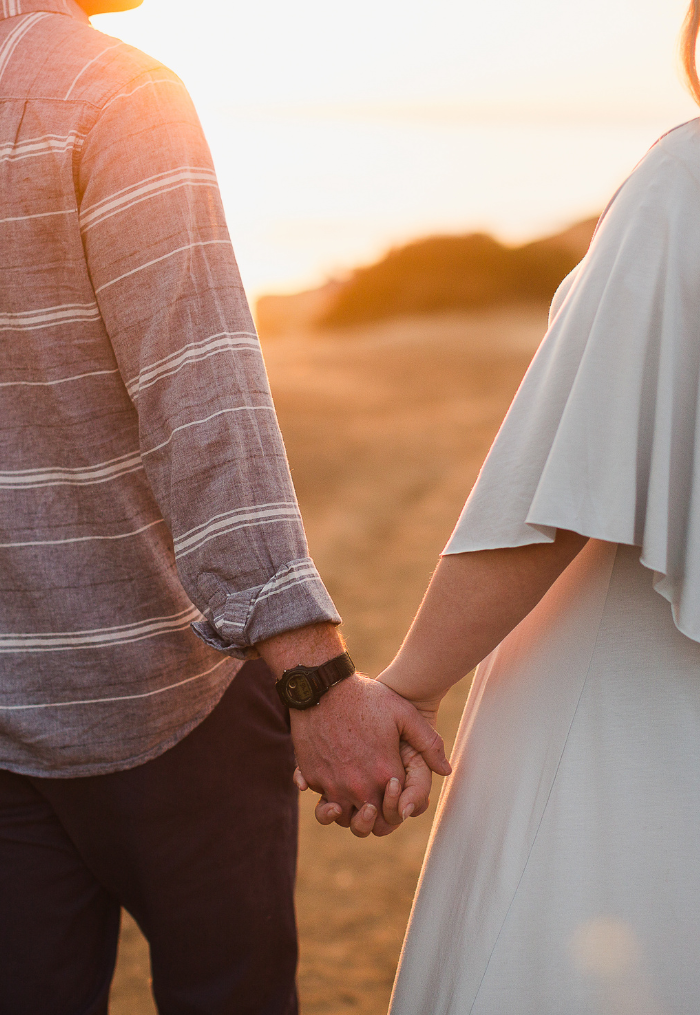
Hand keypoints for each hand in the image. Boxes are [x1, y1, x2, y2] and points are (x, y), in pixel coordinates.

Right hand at [290, 673, 449, 836]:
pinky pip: (320, 797)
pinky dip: (326, 793)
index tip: (394, 786)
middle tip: (373, 801)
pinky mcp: (311, 776)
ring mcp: (331, 784)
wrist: (323, 687)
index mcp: (384, 775)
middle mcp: (358, 787)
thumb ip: (429, 744)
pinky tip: (333, 775)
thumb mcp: (404, 714)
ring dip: (347, 812)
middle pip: (366, 823)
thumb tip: (446, 770)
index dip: (397, 804)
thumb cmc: (366, 698)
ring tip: (351, 797)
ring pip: (340, 817)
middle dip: (373, 816)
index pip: (395, 811)